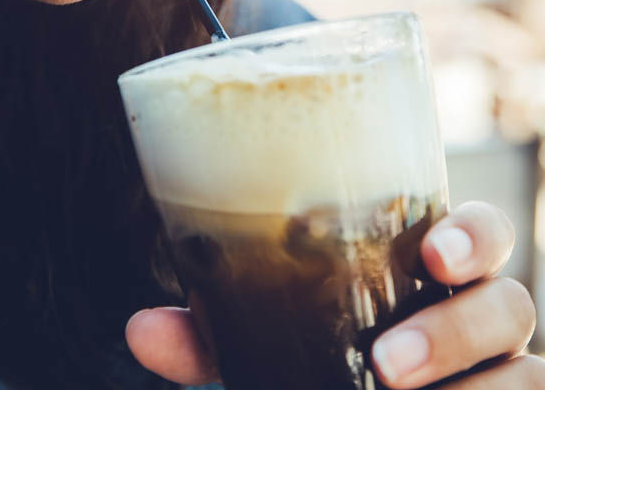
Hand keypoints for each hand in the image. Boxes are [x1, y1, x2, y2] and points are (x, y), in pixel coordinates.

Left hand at [125, 200, 543, 388]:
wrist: (352, 405)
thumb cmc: (320, 358)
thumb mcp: (266, 343)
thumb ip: (216, 335)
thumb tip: (141, 330)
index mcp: (427, 272)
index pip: (479, 234)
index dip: (473, 236)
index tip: (435, 254)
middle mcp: (477, 317)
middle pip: (510, 304)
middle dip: (458, 330)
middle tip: (388, 363)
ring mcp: (503, 374)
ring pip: (529, 376)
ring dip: (472, 396)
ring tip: (399, 412)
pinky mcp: (512, 418)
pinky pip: (526, 422)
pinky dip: (487, 425)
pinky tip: (425, 435)